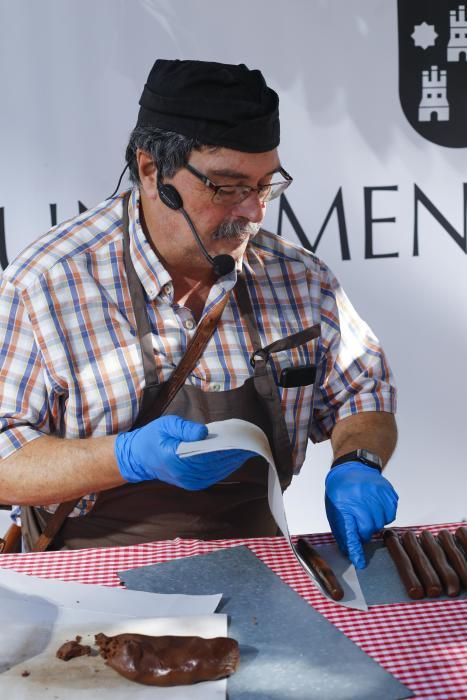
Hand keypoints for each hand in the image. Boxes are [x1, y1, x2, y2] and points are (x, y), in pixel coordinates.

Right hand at [114, 415, 256, 489]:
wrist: (139, 458)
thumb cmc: (152, 437)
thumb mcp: (166, 424)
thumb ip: (185, 428)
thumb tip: (205, 432)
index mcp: (177, 459)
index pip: (209, 454)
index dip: (228, 447)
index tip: (243, 440)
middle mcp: (185, 474)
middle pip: (216, 464)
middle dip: (236, 453)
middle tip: (252, 442)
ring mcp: (189, 482)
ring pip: (218, 472)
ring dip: (234, 461)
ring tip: (248, 449)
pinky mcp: (192, 484)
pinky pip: (214, 476)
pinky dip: (226, 467)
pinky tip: (236, 458)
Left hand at [325, 461, 397, 568]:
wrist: (352, 468)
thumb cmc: (341, 492)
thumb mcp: (334, 510)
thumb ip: (342, 531)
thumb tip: (349, 552)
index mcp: (344, 505)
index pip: (350, 531)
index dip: (356, 548)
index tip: (360, 563)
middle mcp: (360, 499)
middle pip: (369, 528)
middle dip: (365, 532)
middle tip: (361, 525)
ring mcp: (376, 494)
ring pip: (381, 522)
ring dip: (375, 523)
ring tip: (367, 512)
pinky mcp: (387, 492)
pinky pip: (390, 514)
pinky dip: (384, 515)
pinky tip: (376, 506)